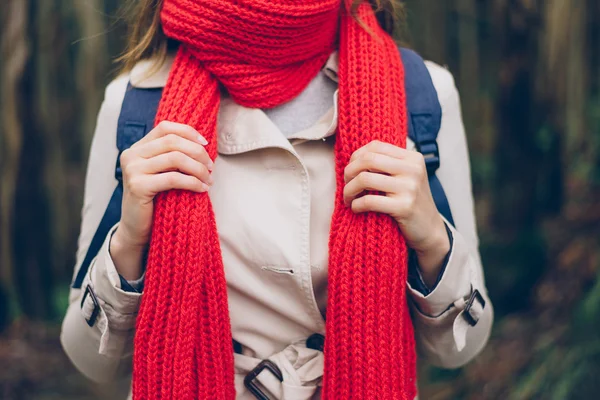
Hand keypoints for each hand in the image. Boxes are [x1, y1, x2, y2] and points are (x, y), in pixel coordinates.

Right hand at [110, 121, 212, 279]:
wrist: (136, 229)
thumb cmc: (155, 201)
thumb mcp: (163, 173)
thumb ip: (173, 157)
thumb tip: (203, 145)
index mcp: (137, 148)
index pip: (165, 128)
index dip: (188, 132)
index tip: (206, 144)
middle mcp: (131, 155)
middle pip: (173, 142)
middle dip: (198, 152)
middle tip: (211, 167)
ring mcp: (132, 170)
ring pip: (175, 158)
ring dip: (198, 168)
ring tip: (209, 179)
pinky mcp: (138, 186)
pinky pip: (174, 179)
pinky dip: (193, 182)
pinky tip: (202, 189)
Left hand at [343, 140, 449, 285]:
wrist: (430, 229)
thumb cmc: (409, 201)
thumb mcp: (406, 176)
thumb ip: (387, 164)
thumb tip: (353, 159)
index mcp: (412, 158)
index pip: (376, 146)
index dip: (356, 157)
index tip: (351, 171)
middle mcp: (413, 169)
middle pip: (368, 160)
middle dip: (349, 172)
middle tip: (346, 184)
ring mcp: (410, 188)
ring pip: (365, 179)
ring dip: (349, 190)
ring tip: (348, 199)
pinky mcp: (404, 207)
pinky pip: (369, 201)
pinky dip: (356, 204)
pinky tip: (356, 208)